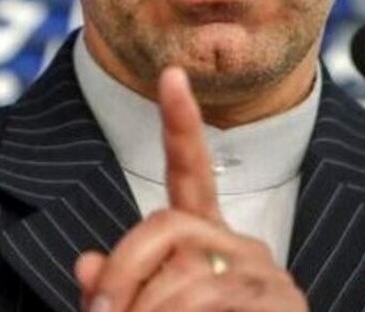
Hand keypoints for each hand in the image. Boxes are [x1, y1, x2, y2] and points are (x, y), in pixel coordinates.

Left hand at [75, 67, 307, 310]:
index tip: (172, 75)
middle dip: (122, 270)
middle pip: (167, 227)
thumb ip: (119, 291)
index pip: (191, 173)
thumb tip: (82, 263)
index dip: (181, 124)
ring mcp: (265, 276)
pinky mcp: (281, 304)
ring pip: (184, 277)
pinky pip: (212, 302)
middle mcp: (241, 248)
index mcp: (208, 242)